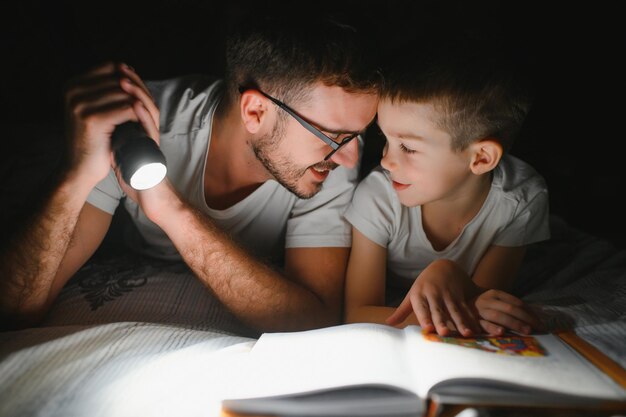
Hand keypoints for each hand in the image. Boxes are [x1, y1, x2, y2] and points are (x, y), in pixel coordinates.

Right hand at [63, 62, 158, 186]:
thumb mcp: (93, 108)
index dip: (130, 77)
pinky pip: (127, 109)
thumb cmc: (92, 139)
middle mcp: (73, 91)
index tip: (140, 93)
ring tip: (145, 117)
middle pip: (120, 79)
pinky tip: (141, 125)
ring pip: (126, 94)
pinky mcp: (93, 119)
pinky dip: (139, 116)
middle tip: (148, 108)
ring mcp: (81, 104)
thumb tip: (128, 68)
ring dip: (141, 105)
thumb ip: (105, 89)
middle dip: (138, 92)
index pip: (110, 66)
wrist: (80, 168)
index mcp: (72, 84)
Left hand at [386, 259, 481, 336]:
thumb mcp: (412, 295)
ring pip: (455, 311)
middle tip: (444, 333)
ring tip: (466, 334)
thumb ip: (401, 311)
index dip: (425, 318)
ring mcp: (448, 295)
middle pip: (438, 311)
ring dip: (461, 323)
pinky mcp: (460, 296)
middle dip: (441, 322)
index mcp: (420, 296)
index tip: (427, 329)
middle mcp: (434, 295)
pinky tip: (476, 330)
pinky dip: (472, 319)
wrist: (444, 267)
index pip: (422, 309)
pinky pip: (466, 309)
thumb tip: (388, 324)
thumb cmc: (423, 286)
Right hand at [473, 289, 543, 334]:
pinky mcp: (471, 321)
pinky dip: (492, 328)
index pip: (516, 302)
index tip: (540, 322)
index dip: (530, 312)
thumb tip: (533, 317)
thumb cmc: (480, 306)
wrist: (455, 306)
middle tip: (538, 328)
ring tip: (526, 331)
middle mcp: (487, 300)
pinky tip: (501, 332)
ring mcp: (479, 310)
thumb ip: (508, 306)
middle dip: (526, 319)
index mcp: (494, 293)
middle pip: (510, 309)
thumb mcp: (493, 301)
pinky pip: (483, 324)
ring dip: (514, 324)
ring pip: (498, 316)